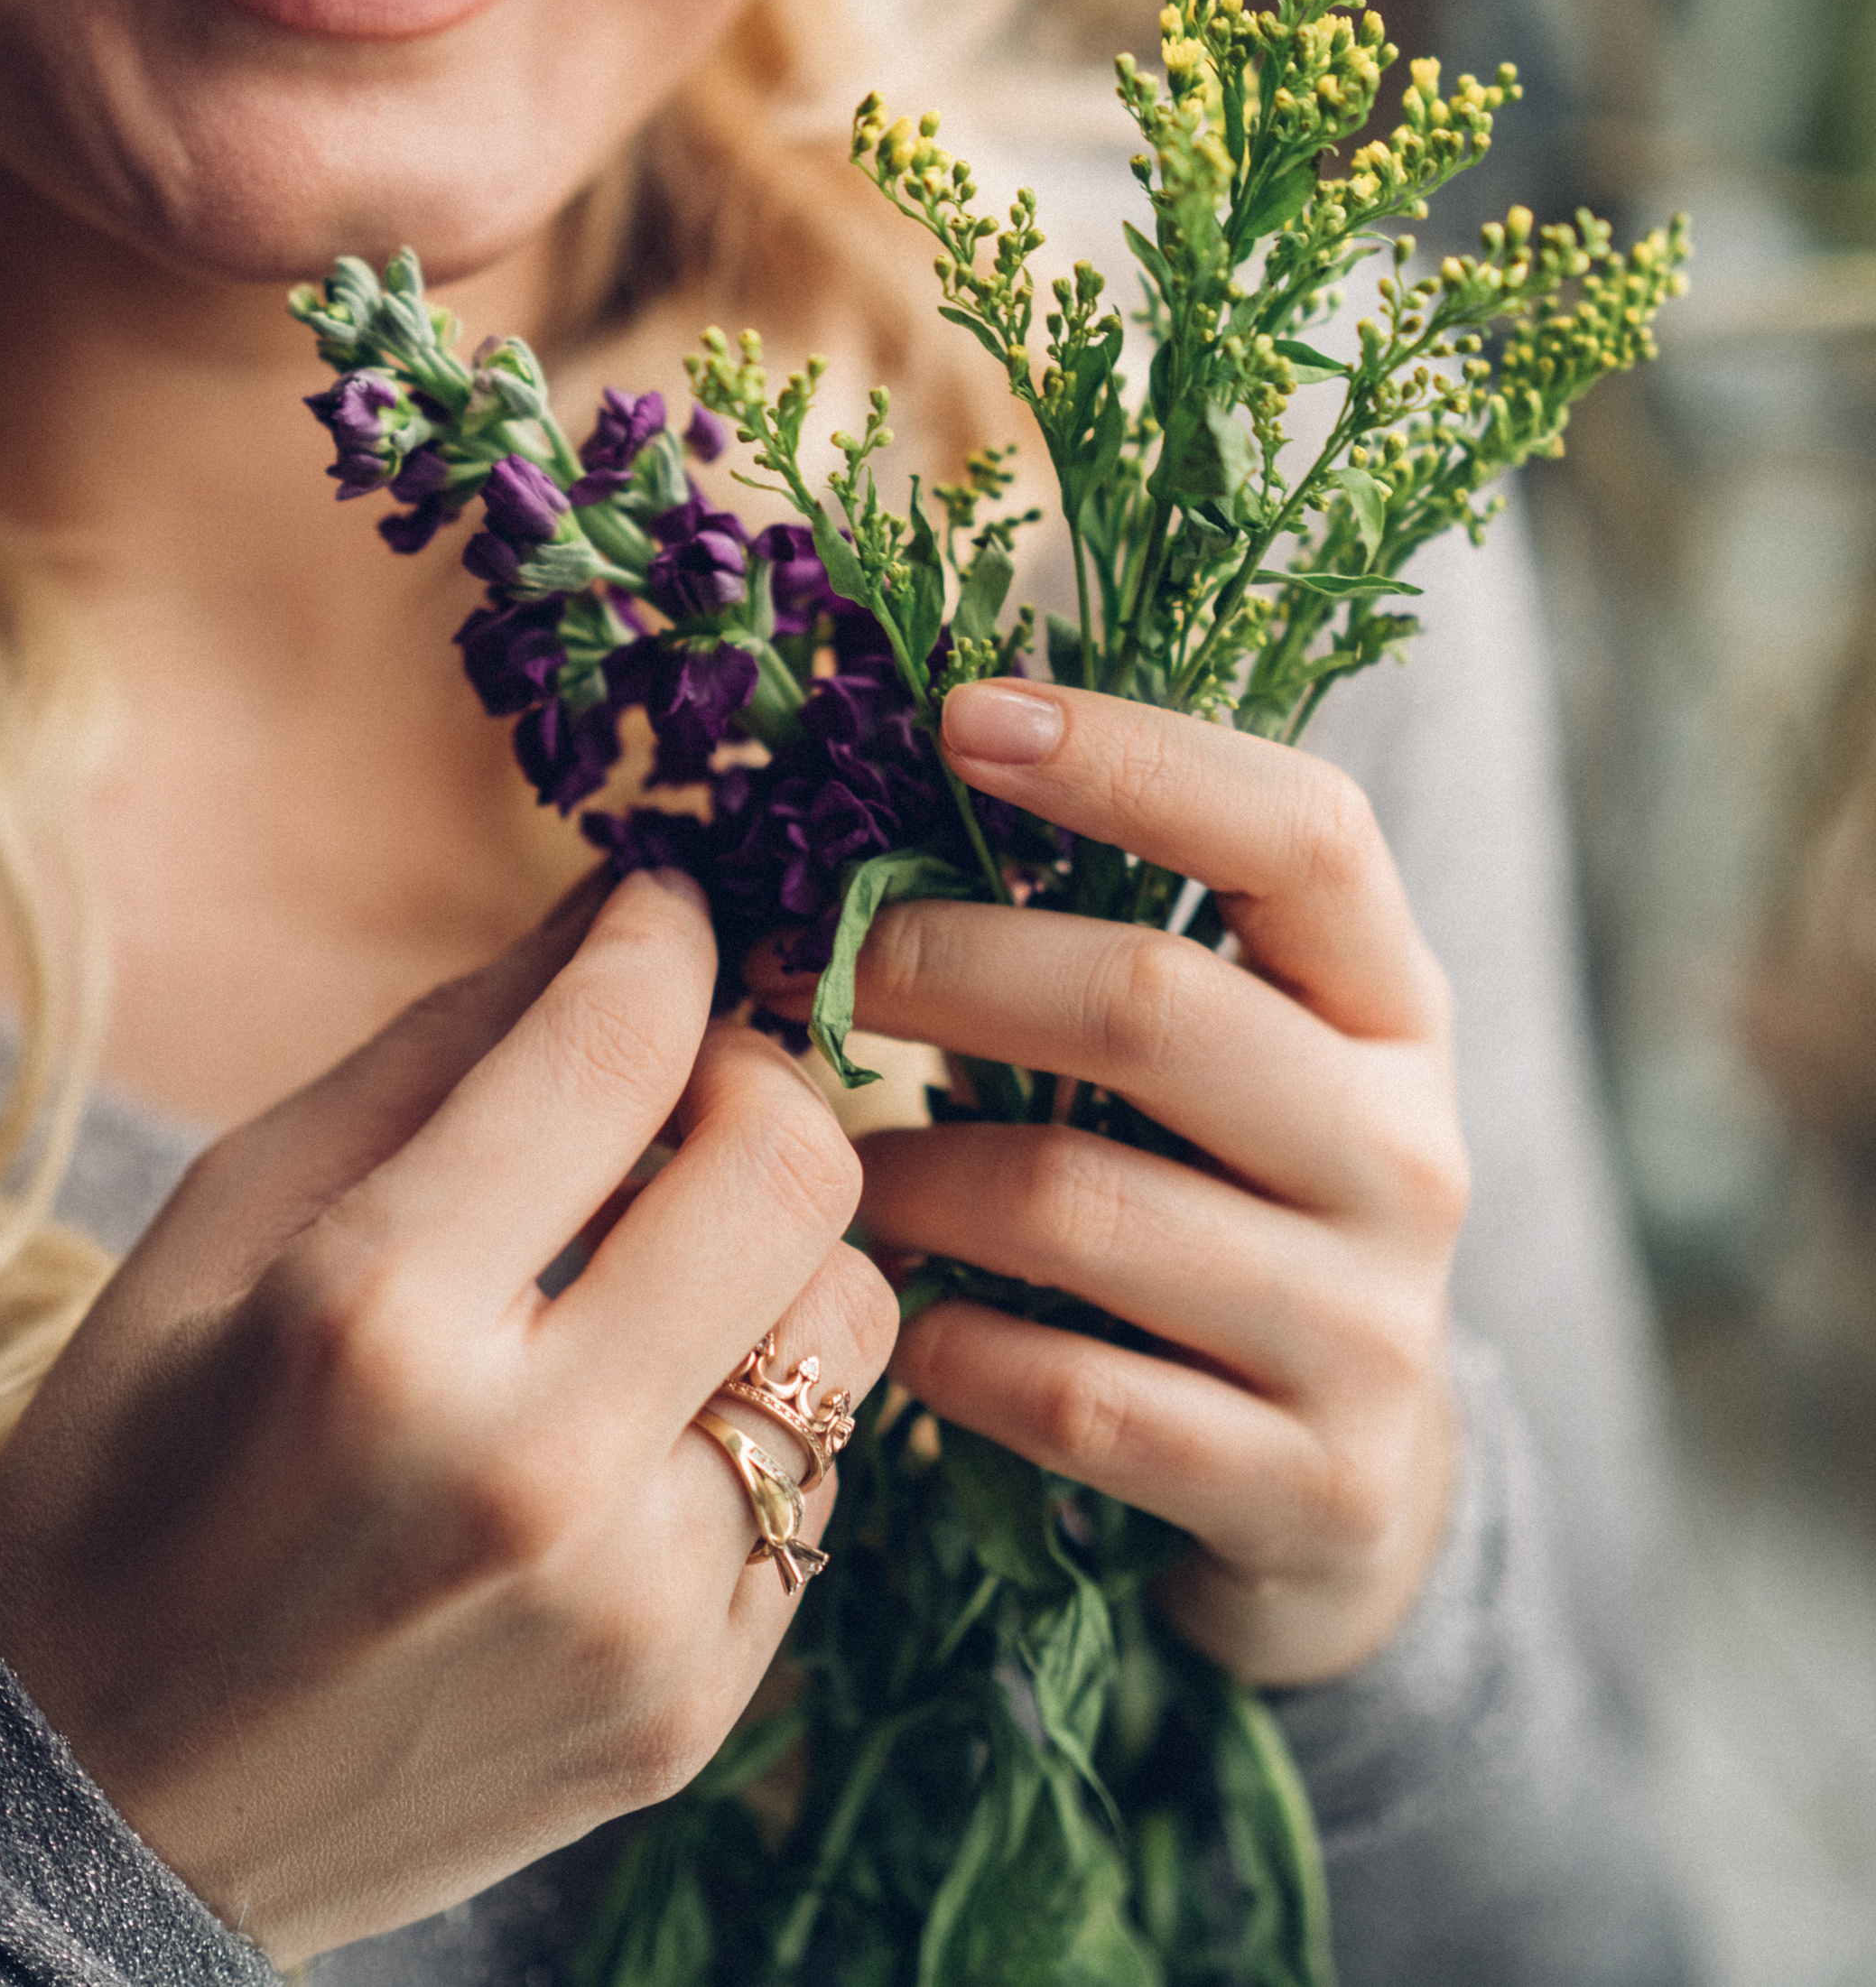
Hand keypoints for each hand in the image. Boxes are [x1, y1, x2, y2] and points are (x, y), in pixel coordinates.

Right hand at [0, 868, 895, 1963]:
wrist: (86, 1805)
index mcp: (379, 1315)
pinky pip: (821, 1481)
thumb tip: (615, 901)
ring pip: (852, 1321)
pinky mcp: (688, 1709)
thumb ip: (444, 1045)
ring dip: (776, 1248)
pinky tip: (634, 1417)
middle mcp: (535, 1467)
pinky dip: (747, 1409)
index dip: (661, 934)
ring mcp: (633, 1611)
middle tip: (684, 1076)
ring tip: (662, 1254)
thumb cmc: (130, 1465)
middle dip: (756, 1072)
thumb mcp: (232, 1214)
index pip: (620, 1044)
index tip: (659, 907)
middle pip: (795, 1169)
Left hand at [777, 681, 1467, 1688]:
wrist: (1349, 1496)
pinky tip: (892, 1323)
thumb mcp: (1219, 1061)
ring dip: (906, 1176)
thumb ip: (1104, 932)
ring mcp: (1371, 1327)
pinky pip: (1071, 1395)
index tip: (959, 714)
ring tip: (815, 1169)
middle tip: (803, 967)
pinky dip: (945, 1348)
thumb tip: (889, 758)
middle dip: (940, 966)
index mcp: (1391, 1005)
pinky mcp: (1310, 1487)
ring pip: (1078, 1201)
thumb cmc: (1222, 1206)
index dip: (1130, 755)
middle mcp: (1407, 1150)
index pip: (1303, 828)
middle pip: (1152, 1002)